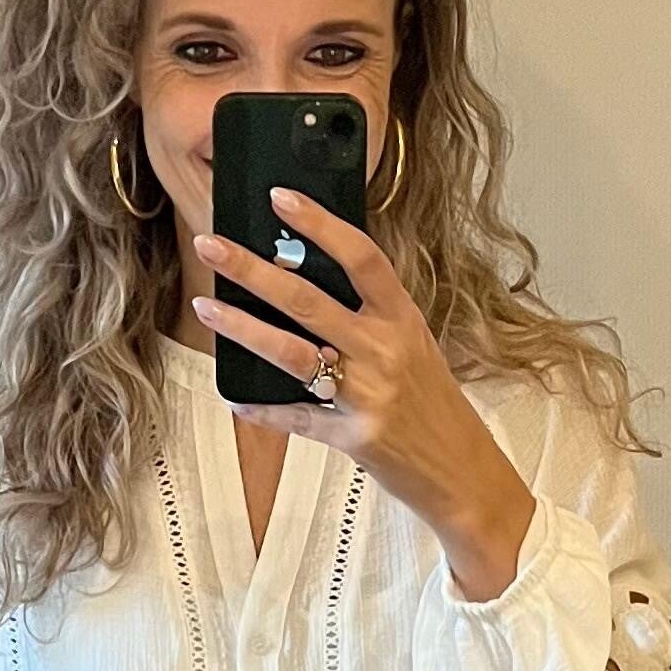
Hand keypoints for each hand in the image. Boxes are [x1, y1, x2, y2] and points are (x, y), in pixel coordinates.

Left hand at [190, 190, 537, 596]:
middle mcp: (385, 350)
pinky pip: (296, 418)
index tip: (280, 198)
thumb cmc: (434, 404)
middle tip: (211, 245)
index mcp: (402, 319)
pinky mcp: (354, 438)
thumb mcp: (414, 347)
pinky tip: (235, 396)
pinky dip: (262, 408)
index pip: (361, 257)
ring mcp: (369, 395)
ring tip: (206, 307)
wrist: (464, 473)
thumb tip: (307, 279)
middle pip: (308, 299)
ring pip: (292, 354)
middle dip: (252, 269)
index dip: (319, 224)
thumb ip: (371, 317)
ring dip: (243, 328)